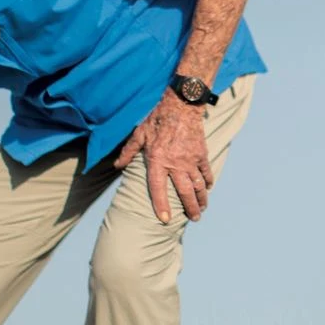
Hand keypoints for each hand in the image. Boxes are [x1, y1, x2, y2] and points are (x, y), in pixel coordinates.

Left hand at [114, 92, 214, 221]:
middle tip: (194, 219)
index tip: (165, 219)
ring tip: (201, 209)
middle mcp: (175, 163)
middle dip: (190, 208)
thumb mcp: (139, 134)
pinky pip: (206, 172)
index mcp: (157, 160)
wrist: (181, 105)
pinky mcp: (201, 153)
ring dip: (201, 199)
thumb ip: (128, 152)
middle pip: (184, 192)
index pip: (159, 189)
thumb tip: (116, 166)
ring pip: (198, 185)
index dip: (161, 206)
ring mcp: (190, 159)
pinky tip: (207, 189)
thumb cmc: (157, 119)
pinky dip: (207, 182)